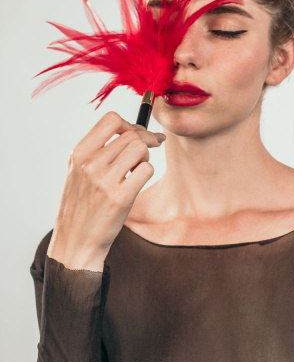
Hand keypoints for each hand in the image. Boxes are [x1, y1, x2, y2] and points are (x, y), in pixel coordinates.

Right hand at [47, 111, 165, 270]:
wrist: (75, 241)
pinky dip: (146, 173)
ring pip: (140, 149)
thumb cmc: (82, 205)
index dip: (130, 124)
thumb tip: (132, 130)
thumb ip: (98, 150)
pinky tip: (136, 183)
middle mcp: (90, 164)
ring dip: (145, 156)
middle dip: (146, 140)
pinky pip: (147, 170)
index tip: (138, 133)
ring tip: (137, 169)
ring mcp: (104, 181)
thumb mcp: (78, 172)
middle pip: (131, 135)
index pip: (111, 120)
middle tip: (149, 149)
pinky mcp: (120, 198)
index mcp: (79, 154)